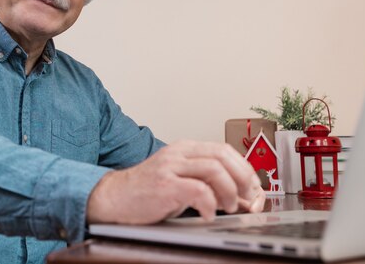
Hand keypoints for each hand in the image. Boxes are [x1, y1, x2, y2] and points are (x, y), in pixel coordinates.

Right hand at [86, 140, 264, 224]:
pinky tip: (207, 214)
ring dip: (229, 191)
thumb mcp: (178, 180)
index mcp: (183, 149)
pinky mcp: (165, 185)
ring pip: (215, 169)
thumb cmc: (145, 192)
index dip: (243, 167)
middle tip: (246, 196)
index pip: (223, 149)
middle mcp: (178, 154)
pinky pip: (198, 190)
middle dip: (242, 177)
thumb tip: (238, 197)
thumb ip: (205, 183)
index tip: (251, 186)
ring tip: (227, 206)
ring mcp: (170, 167)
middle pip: (223, 155)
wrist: (112, 197)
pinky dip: (210, 204)